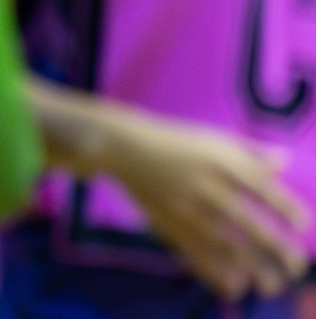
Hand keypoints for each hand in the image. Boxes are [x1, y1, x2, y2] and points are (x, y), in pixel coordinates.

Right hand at [108, 110, 308, 299]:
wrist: (124, 148)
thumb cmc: (174, 141)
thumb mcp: (213, 137)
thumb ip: (250, 151)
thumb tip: (285, 161)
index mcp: (219, 160)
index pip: (262, 186)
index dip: (286, 208)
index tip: (302, 225)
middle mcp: (204, 184)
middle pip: (246, 220)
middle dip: (275, 246)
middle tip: (296, 266)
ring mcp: (185, 206)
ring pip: (223, 243)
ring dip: (250, 267)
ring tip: (272, 285)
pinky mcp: (167, 222)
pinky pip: (194, 250)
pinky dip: (215, 270)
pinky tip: (235, 285)